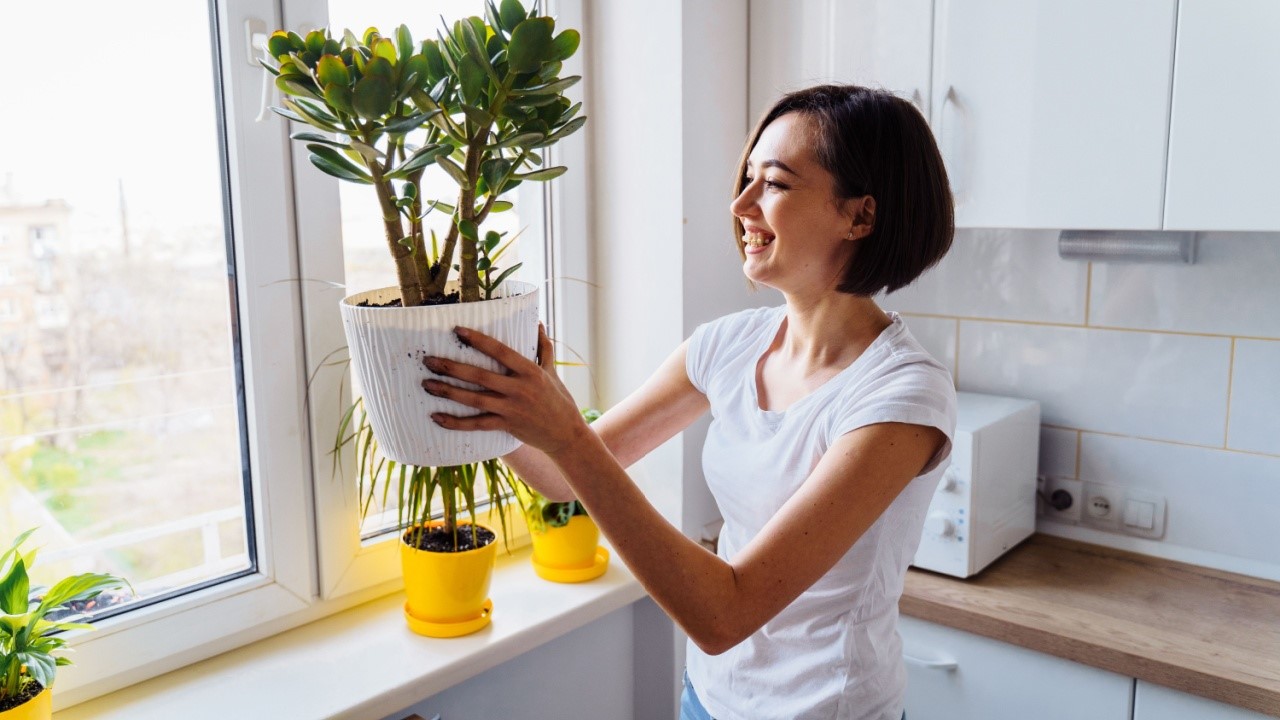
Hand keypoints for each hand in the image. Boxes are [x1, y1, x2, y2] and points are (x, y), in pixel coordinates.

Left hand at [422, 323, 588, 456]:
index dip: (478, 340)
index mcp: (530, 371)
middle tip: (428, 360)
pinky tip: (437, 417)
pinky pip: (477, 424)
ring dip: (448, 392)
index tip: (456, 330)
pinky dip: (456, 422)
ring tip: (427, 384)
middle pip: (480, 376)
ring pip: (474, 400)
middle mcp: (519, 389)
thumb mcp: (552, 371)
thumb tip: (538, 323)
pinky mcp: (507, 426)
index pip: (500, 351)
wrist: (566, 435)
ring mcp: (512, 409)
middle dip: (452, 367)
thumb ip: (543, 347)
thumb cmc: (559, 399)